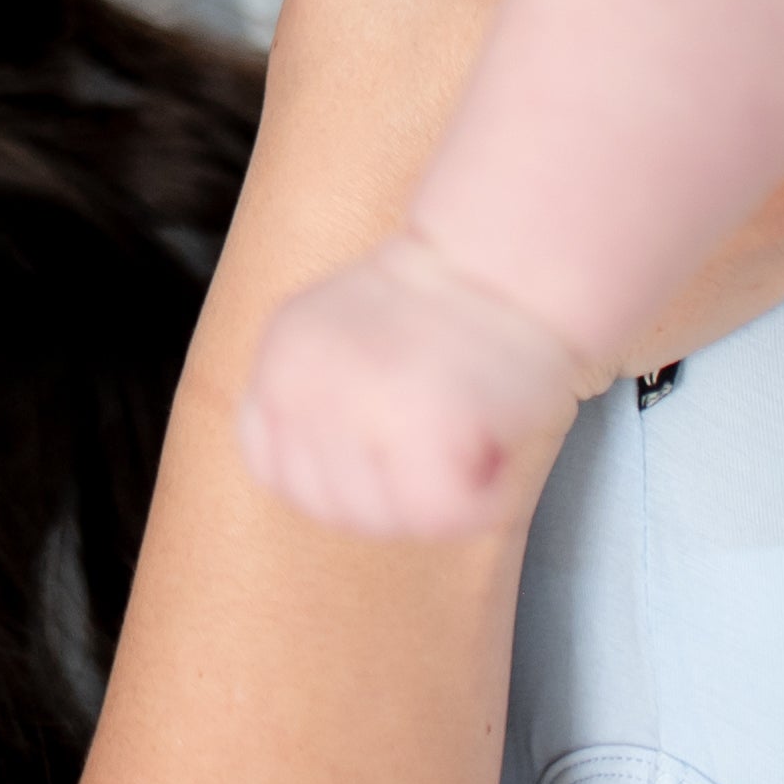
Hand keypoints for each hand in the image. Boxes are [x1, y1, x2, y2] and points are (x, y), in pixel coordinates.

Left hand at [241, 233, 584, 539]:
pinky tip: (493, 445)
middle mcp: (305, 385)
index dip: (332, 475)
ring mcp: (359, 408)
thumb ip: (312, 401)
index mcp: (281, 359)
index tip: (382, 447)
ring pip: (383, 520)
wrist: (511, 264)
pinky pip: (443, 516)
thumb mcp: (339, 339)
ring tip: (465, 430)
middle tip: (439, 436)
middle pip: (329, 505)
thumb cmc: (445, 311)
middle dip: (389, 492)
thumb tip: (323, 478)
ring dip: (435, 495)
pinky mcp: (425, 430)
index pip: (272, 466)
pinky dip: (483, 500)